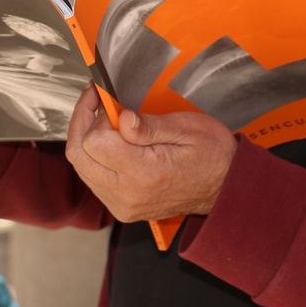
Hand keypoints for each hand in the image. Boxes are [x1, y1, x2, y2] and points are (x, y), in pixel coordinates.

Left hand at [64, 87, 237, 223]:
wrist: (226, 188)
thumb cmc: (212, 155)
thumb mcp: (188, 128)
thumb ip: (150, 126)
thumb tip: (121, 118)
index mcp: (144, 173)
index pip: (96, 142)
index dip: (98, 114)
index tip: (109, 98)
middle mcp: (127, 194)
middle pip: (79, 156)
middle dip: (82, 122)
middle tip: (95, 100)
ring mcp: (122, 205)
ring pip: (82, 167)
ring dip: (86, 138)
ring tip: (103, 117)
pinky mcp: (122, 208)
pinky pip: (93, 178)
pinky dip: (94, 156)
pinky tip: (109, 139)